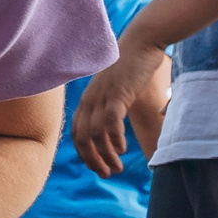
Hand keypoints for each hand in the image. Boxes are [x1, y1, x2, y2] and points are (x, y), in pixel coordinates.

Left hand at [73, 33, 167, 176]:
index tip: (96, 168)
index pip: (76, 133)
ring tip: (117, 168)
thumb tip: (113, 126)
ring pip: (96, 134)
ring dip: (105, 155)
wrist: (141, 43)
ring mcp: (102, 96)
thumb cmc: (131, 68)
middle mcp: (90, 100)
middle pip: (82, 138)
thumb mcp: (115, 90)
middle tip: (107, 174)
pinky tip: (122, 148)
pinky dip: (114, 137)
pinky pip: (110, 120)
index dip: (84, 154)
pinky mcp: (117, 92)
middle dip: (93, 160)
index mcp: (87, 101)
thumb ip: (111, 107)